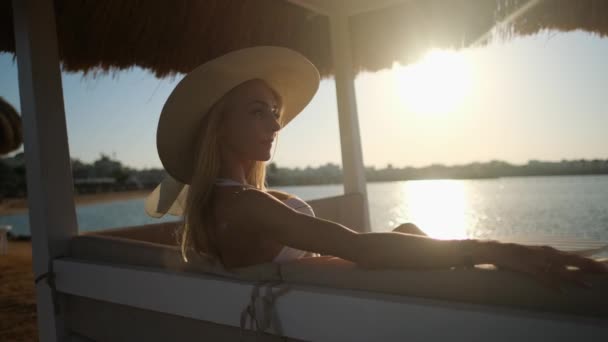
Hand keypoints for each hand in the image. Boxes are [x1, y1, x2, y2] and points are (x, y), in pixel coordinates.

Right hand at [492, 242, 607, 292]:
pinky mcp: (528, 268)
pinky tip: (560, 291)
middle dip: (588, 267)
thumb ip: (548, 259)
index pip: (573, 256)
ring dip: (575, 279)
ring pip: (560, 271)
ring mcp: (538, 262)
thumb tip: (561, 268)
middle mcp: (547, 255)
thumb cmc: (516, 253)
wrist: (498, 250)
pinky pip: (542, 278)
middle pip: (572, 262)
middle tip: (604, 271)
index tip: (602, 265)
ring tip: (588, 285)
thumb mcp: (535, 254)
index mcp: (549, 251)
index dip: (588, 261)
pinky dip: (552, 284)